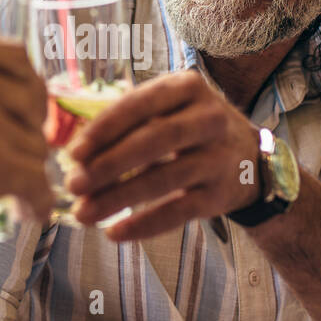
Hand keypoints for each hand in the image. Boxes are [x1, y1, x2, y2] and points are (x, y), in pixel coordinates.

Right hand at [0, 29, 51, 258]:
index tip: (22, 117)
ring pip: (35, 142)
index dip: (25, 91)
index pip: (14, 57)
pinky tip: (27, 212)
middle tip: (23, 156)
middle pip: (32, 96)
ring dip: (29, 170)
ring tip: (13, 194)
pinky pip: (37, 179)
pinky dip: (37, 201)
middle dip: (32, 128)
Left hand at [64, 70, 259, 240]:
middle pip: (153, 140)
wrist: (252, 160)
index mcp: (186, 87)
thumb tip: (69, 145)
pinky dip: (144, 224)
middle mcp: (208, 118)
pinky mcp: (221, 194)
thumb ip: (126, 119)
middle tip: (74, 184)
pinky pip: (179, 211)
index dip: (105, 128)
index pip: (141, 105)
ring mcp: (218, 157)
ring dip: (119, 198)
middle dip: (109, 164)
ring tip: (84, 214)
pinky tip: (114, 233)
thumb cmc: (190, 129)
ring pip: (164, 179)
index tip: (73, 152)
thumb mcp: (169, 108)